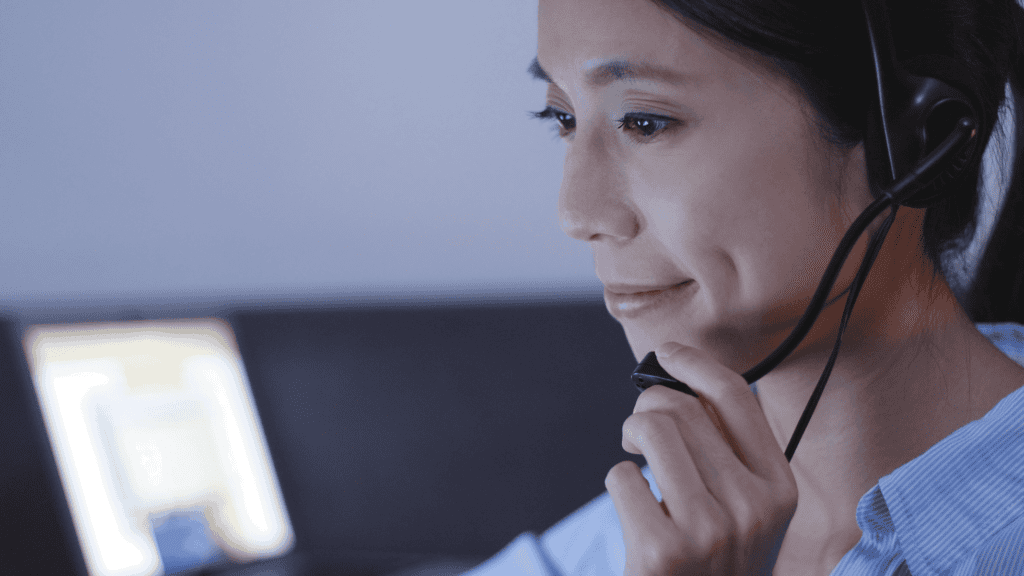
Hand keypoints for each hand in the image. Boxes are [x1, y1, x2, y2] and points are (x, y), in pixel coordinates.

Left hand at [605, 342, 797, 575]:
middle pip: (681, 408)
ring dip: (630, 437)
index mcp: (780, 489)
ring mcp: (710, 531)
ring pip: (651, 429)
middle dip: (648, 409)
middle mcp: (753, 507)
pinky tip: (636, 511)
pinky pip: (622, 476)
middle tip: (639, 434)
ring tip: (634, 458)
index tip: (668, 352)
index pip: (736, 397)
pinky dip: (619, 484)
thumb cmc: (714, 561)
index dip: (695, 363)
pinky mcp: (663, 552)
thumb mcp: (746, 512)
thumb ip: (727, 452)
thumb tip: (682, 383)